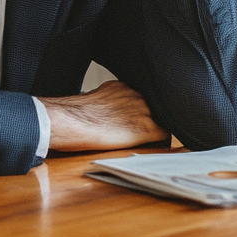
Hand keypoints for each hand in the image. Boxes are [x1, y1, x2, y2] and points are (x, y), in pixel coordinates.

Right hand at [38, 80, 167, 152]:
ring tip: (148, 144)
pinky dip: (161, 143)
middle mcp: (137, 95)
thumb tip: (109, 115)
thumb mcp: (95, 100)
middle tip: (141, 137)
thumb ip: (109, 104)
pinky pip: (165, 136)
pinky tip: (154, 149)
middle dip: (148, 122)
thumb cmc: (74, 115)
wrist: (71, 120)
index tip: (134, 124)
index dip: (139, 115)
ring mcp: (144, 110)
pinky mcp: (146, 127)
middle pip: (153, 110)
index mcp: (124, 88)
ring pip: (161, 121)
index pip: (141, 101)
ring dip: (155, 132)